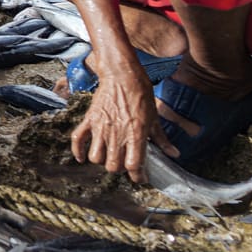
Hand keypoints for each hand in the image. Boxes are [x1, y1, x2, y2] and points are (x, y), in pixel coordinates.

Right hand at [71, 59, 171, 184]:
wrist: (121, 75)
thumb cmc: (140, 94)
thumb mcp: (155, 117)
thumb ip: (162, 139)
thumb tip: (174, 153)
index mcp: (136, 134)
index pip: (134, 166)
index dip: (138, 176)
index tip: (141, 177)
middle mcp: (117, 134)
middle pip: (113, 166)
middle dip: (120, 169)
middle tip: (125, 163)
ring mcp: (101, 127)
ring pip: (95, 157)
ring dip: (102, 160)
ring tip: (109, 155)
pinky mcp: (90, 120)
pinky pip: (78, 139)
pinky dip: (78, 151)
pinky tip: (82, 157)